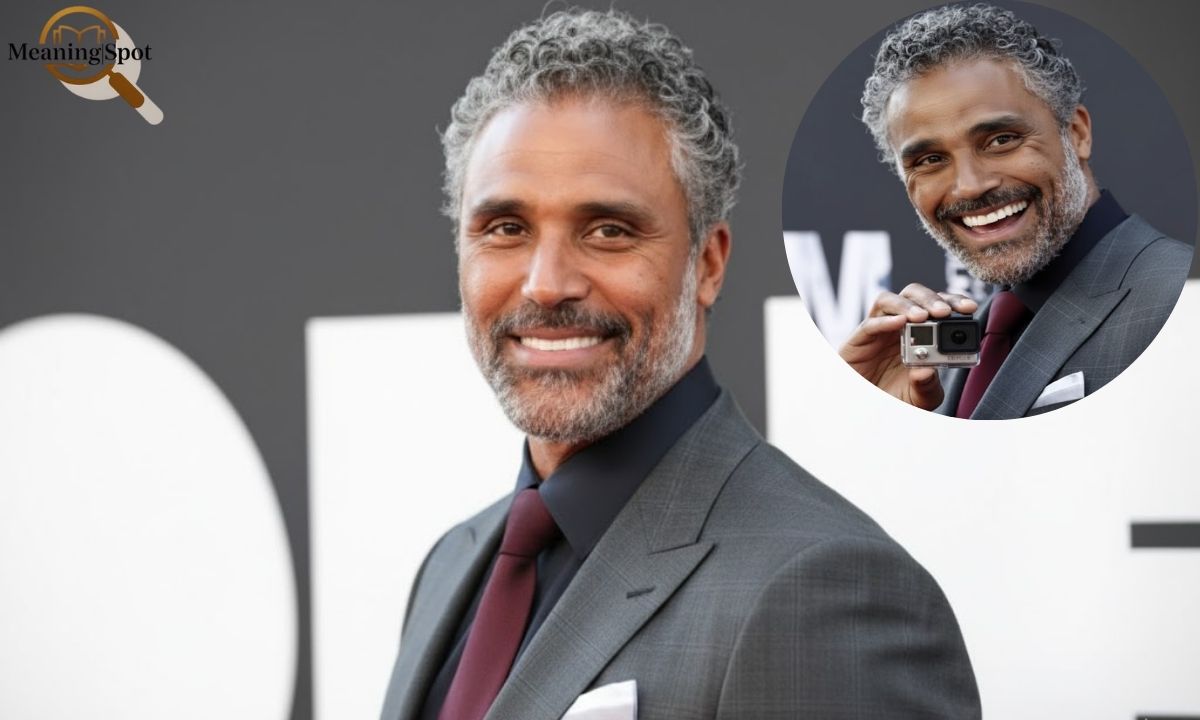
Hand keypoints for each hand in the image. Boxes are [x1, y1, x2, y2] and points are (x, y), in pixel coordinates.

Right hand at [839, 283, 976, 410]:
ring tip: (922, 317)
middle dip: (931, 298)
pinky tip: (899, 323)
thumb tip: (929, 370)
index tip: (969, 308)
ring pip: (888, 300)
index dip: (953, 301)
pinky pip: (870, 324)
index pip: (936, 306)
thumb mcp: (920, 398)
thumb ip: (927, 386)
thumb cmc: (893, 398)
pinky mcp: (859, 340)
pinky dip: (884, 321)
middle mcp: (898, 326)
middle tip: (945, 311)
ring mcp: (878, 330)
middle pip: (913, 294)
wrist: (866, 413)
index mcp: (919, 333)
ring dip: (907, 304)